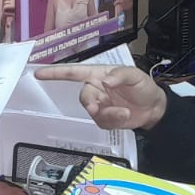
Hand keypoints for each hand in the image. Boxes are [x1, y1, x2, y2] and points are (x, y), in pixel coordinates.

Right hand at [33, 64, 166, 129]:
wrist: (154, 108)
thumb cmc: (143, 86)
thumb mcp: (135, 75)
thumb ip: (120, 75)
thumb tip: (106, 81)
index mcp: (98, 74)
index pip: (73, 72)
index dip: (56, 73)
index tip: (39, 73)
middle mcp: (96, 89)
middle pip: (83, 97)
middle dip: (90, 103)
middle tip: (96, 108)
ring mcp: (100, 105)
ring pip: (93, 112)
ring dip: (108, 114)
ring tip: (125, 113)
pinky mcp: (105, 119)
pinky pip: (102, 122)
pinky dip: (114, 121)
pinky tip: (125, 117)